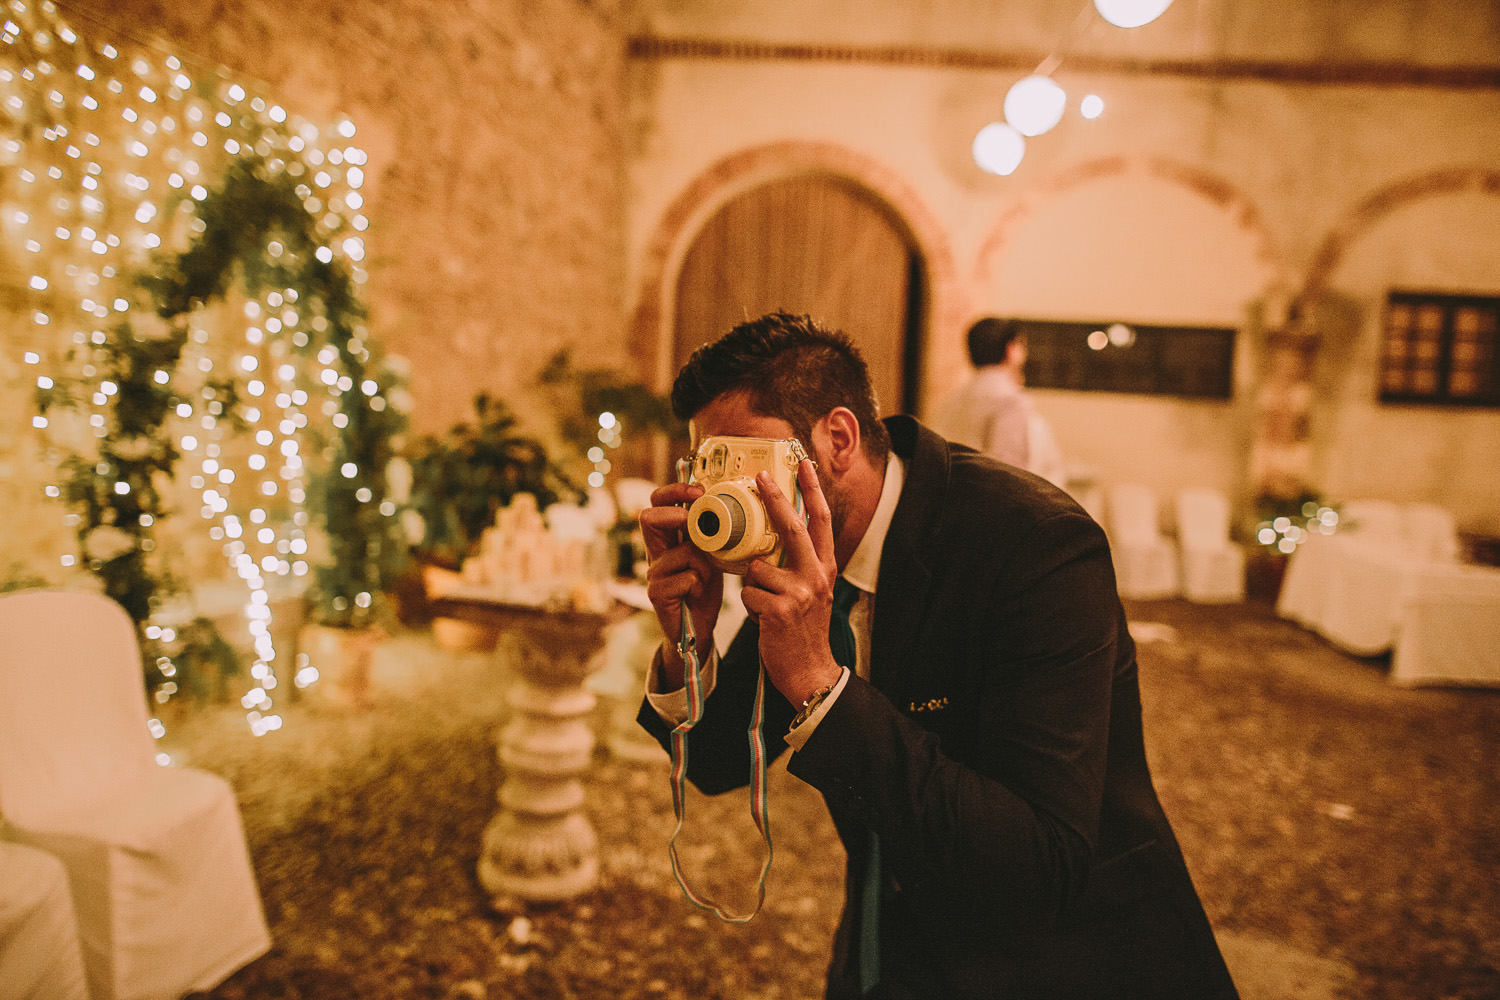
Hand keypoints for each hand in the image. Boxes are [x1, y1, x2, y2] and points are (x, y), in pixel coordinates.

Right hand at [640, 480, 723, 689]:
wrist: (696, 630)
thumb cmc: (703, 590)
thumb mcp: (709, 555)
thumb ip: (711, 533)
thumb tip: (732, 503)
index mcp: (668, 539)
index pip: (657, 503)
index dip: (674, 491)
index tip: (698, 491)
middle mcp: (655, 553)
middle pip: (648, 517)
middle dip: (676, 514)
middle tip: (696, 521)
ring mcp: (654, 574)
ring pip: (680, 551)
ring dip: (702, 562)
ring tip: (707, 576)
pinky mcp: (657, 594)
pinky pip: (686, 578)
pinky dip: (700, 583)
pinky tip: (699, 593)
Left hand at [740, 459, 843, 705]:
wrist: (810, 671)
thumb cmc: (802, 631)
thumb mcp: (811, 594)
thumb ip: (796, 566)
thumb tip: (766, 544)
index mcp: (825, 568)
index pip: (821, 521)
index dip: (812, 491)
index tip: (803, 465)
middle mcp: (817, 575)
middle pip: (793, 527)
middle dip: (776, 498)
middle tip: (760, 475)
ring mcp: (800, 592)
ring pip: (757, 568)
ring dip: (754, 587)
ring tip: (767, 608)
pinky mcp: (779, 609)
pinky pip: (748, 594)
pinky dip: (749, 607)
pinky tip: (764, 622)